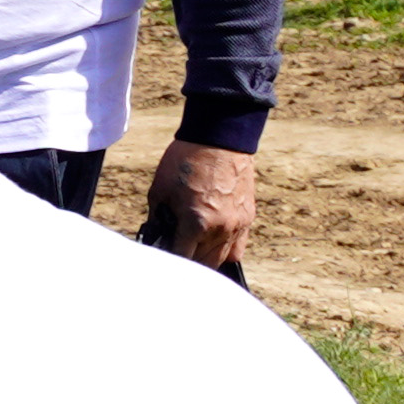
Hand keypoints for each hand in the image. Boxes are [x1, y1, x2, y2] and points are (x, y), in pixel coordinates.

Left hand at [139, 141, 257, 273]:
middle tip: (173, 249)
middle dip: (186, 261)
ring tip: (191, 247)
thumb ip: (157, 222)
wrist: (219, 138)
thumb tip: (156, 240)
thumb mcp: (159, 193)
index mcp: (196, 224)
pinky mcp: (247, 217)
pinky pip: (237, 247)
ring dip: (205, 258)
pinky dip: (223, 249)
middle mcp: (220, 229)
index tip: (160, 257)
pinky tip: (210, 241)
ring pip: (221, 259)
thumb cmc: (184, 163)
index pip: (181, 259)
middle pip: (203, 264)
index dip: (168, 260)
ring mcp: (237, 225)